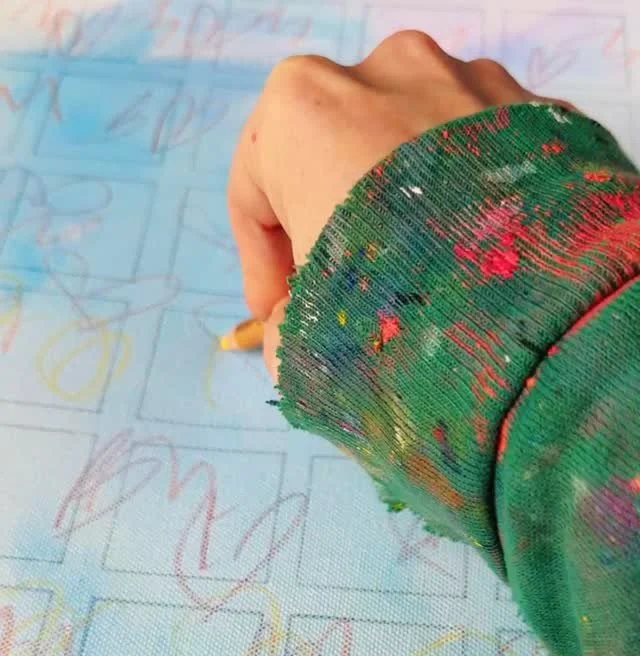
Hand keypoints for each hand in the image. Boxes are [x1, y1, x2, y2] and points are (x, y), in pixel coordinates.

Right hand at [228, 32, 562, 376]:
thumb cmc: (393, 307)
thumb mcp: (305, 338)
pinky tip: (470, 271)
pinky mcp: (528, 109)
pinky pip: (475, 160)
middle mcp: (381, 69)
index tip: (280, 317)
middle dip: (334, 232)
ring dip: (401, 216)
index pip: (254, 192)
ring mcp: (463, 78)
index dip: (263, 269)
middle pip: (334, 162)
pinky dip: (462, 206)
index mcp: (299, 106)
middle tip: (346, 304)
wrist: (527, 308)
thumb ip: (283, 330)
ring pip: (408, 155)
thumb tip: (290, 334)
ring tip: (419, 289)